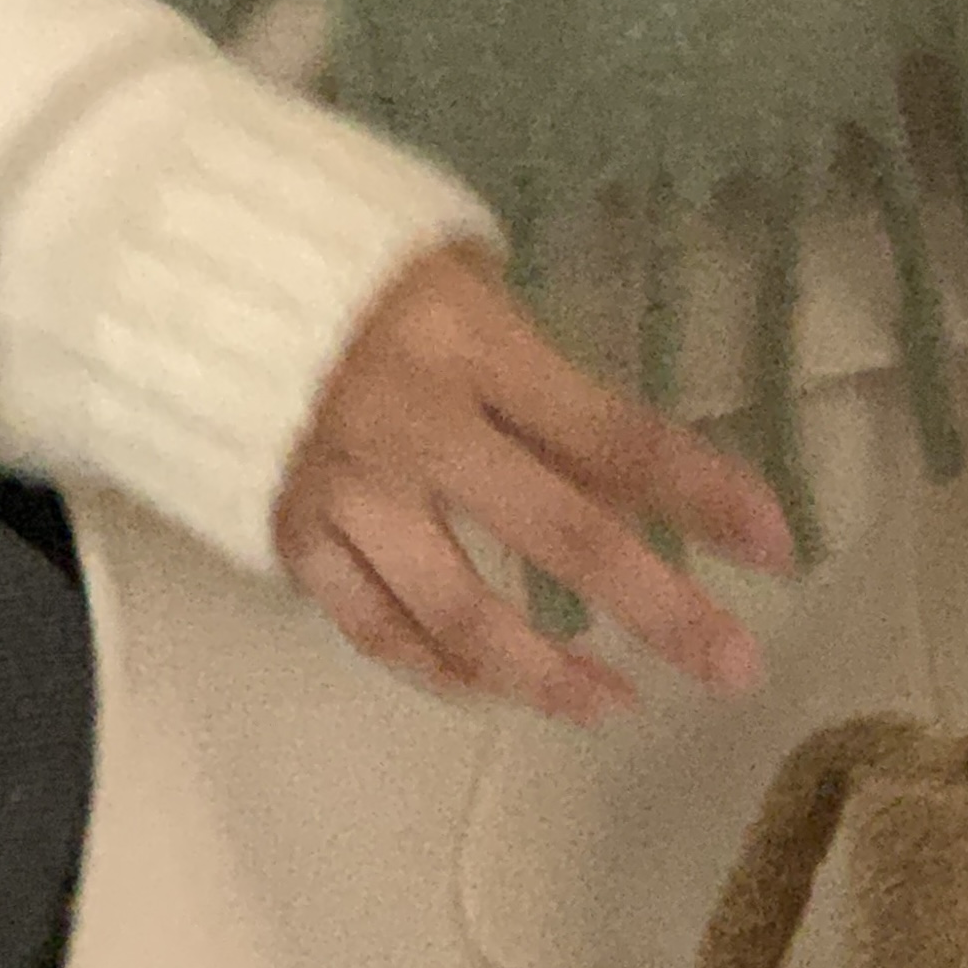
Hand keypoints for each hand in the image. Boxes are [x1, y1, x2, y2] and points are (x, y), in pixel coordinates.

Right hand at [273, 246, 795, 724]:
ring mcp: (346, 489)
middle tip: (734, 670)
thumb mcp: (467, 283)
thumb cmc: (355, 262)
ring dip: (546, 672)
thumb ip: (542, 382)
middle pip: (559, 534)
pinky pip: (372, 624)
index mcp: (472, 344)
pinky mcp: (288, 532)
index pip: (613, 434)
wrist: (189, 263)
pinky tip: (491, 691)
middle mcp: (416, 425)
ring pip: (459, 611)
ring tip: (614, 706)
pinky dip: (435, 667)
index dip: (703, 494)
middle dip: (659, 609)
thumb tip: (630, 483)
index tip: (779, 546)